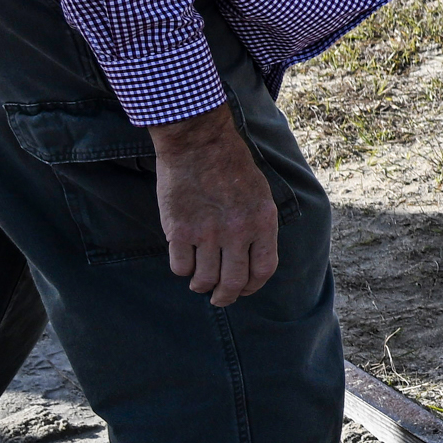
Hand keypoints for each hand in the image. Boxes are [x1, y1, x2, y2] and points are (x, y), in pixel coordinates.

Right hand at [151, 107, 280, 307]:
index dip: (253, 286)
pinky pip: (180, 266)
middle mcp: (237, 232)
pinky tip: (184, 262)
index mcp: (262, 222)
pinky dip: (182, 269)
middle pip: (233, 282)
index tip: (244, 289)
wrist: (199, 143)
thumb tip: (252, 257)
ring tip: (199, 283)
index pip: (263, 270)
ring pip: (204, 279)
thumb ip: (258, 226)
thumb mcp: (260, 194)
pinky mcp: (179, 230)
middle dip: (226, 297)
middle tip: (219, 299)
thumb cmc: (231, 166)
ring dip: (201, 286)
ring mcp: (207, 233)